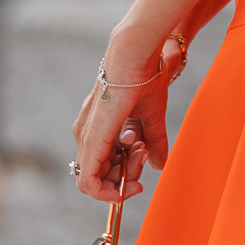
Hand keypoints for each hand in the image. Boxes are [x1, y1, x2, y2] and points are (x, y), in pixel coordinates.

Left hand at [70, 37, 183, 201]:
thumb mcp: (150, 117)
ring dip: (125, 177)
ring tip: (143, 147)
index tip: (143, 174)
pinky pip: (89, 180)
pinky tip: (132, 176)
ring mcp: (86, 137)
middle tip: (145, 155)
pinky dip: (108, 188)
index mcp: (98, 127)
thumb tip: (159, 164)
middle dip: (127, 177)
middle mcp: (86, 134)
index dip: (123, 178)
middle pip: (101, 177)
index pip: (104, 167)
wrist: (136, 56)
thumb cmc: (144, 78)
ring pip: (96, 181)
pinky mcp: (91, 139)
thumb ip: (154, 141)